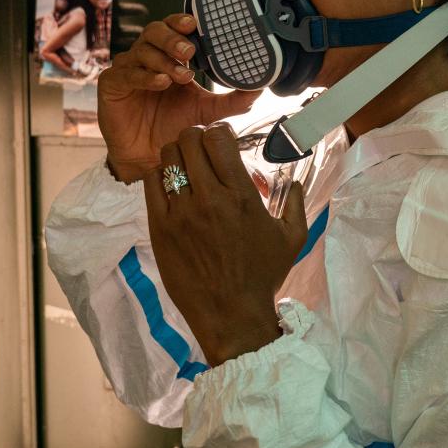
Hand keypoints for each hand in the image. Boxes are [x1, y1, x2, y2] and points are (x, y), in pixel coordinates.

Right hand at [98, 14, 259, 181]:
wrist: (149, 154)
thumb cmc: (174, 125)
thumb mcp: (207, 112)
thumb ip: (232, 101)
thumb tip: (260, 88)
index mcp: (169, 56)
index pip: (173, 28)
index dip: (181, 22)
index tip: (195, 23)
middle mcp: (148, 57)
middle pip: (154, 31)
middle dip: (172, 38)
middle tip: (189, 51)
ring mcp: (128, 69)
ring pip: (141, 50)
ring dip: (163, 59)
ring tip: (180, 75)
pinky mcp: (112, 85)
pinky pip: (127, 74)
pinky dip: (145, 76)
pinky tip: (161, 82)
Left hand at [143, 122, 307, 365]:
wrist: (231, 315)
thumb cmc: (264, 276)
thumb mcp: (293, 238)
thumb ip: (296, 203)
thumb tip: (296, 180)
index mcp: (241, 196)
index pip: (218, 138)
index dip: (219, 132)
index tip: (222, 140)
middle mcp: (208, 199)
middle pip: (189, 140)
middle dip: (196, 137)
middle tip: (202, 148)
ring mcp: (180, 213)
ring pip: (167, 158)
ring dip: (177, 154)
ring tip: (186, 166)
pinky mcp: (160, 229)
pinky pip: (151, 184)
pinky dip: (161, 176)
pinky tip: (172, 185)